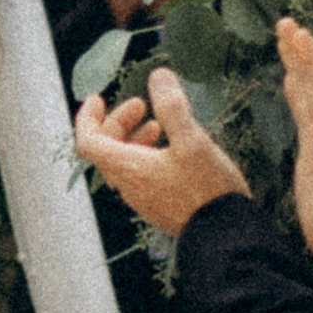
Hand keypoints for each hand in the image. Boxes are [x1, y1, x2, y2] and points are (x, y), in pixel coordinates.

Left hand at [74, 69, 251, 238]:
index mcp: (129, 168)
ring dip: (134, 137)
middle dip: (118, 121)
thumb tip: (158, 77)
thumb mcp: (192, 141)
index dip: (88, 117)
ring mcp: (143, 197)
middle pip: (106, 148)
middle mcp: (129, 185)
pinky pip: (140, 174)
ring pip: (124, 161)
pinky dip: (147, 154)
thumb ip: (172, 107)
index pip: (88, 141)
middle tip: (139, 104)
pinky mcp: (159, 205)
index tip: (97, 98)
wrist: (225, 236)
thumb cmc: (207, 191)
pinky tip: (172, 148)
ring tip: (156, 123)